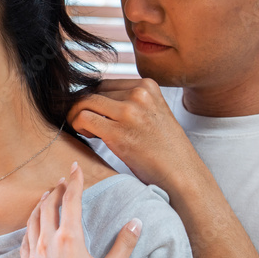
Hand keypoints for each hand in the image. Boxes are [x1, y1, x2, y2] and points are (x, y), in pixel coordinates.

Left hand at [20, 162, 140, 257]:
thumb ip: (125, 244)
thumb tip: (137, 222)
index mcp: (70, 238)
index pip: (70, 200)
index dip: (74, 181)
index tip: (75, 167)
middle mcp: (48, 242)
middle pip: (48, 206)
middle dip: (56, 190)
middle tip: (64, 181)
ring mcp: (35, 256)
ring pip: (33, 221)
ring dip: (40, 205)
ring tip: (46, 197)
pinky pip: (24, 241)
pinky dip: (29, 227)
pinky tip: (33, 227)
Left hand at [67, 78, 199, 193]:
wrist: (181, 173)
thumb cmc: (164, 149)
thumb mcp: (152, 113)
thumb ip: (131, 102)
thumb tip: (94, 97)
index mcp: (148, 86)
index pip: (105, 84)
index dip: (93, 99)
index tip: (93, 114)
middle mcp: (139, 94)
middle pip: (93, 91)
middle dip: (84, 107)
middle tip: (86, 125)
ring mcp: (129, 112)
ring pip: (84, 102)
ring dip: (77, 115)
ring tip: (86, 130)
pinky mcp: (118, 131)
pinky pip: (83, 118)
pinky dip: (77, 124)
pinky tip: (87, 135)